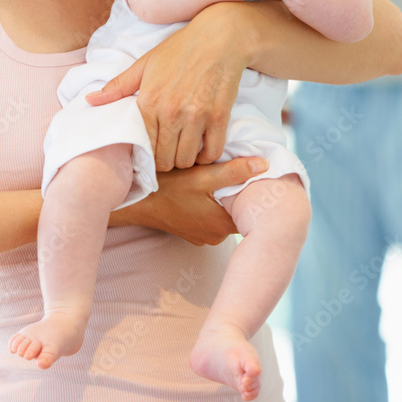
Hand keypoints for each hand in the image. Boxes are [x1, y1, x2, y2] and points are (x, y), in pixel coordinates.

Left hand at [85, 4, 249, 170]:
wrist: (219, 36)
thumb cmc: (180, 49)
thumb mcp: (145, 63)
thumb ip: (117, 86)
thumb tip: (89, 101)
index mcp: (149, 102)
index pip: (143, 148)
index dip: (147, 156)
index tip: (152, 151)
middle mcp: (172, 113)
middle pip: (165, 161)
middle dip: (166, 160)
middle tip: (169, 150)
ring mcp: (197, 116)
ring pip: (187, 160)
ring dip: (186, 159)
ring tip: (185, 147)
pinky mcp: (219, 116)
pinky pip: (213, 152)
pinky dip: (207, 156)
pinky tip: (203, 145)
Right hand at [112, 156, 268, 244]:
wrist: (137, 202)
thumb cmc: (168, 188)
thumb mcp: (202, 176)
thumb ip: (234, 172)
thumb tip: (264, 165)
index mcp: (223, 225)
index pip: (250, 209)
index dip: (253, 190)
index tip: (252, 174)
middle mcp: (216, 236)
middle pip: (238, 211)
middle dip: (238, 192)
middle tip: (235, 171)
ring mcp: (204, 236)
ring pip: (225, 212)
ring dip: (224, 196)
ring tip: (218, 179)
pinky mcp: (194, 231)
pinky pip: (212, 216)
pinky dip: (212, 203)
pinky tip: (205, 189)